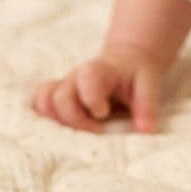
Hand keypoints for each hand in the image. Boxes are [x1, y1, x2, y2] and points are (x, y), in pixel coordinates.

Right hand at [31, 43, 169, 133]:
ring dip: (58, 120)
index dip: (91, 98)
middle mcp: (76, 77)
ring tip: (82, 129)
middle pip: (60, 97)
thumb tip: (146, 130)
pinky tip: (66, 128)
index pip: (86, 78)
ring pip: (45, 101)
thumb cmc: (136, 74)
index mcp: (99, 70)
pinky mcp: (58, 95)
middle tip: (99, 129)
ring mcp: (65, 86)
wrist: (125, 60)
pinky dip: (47, 118)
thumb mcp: (149, 83)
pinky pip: (41, 104)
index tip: (104, 113)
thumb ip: (146, 105)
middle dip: (76, 119)